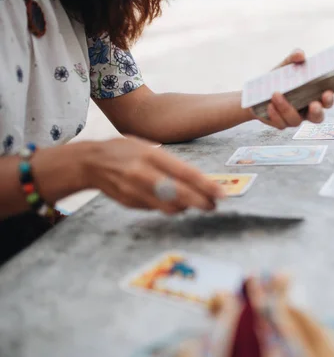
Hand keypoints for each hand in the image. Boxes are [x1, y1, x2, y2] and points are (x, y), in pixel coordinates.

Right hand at [81, 137, 225, 214]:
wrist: (89, 162)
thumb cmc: (124, 150)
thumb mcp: (147, 147)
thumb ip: (170, 162)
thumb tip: (197, 179)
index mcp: (151, 155)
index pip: (185, 173)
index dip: (205, 186)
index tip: (220, 193)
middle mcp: (142, 173)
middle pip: (179, 194)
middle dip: (200, 202)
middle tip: (213, 205)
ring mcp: (134, 190)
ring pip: (169, 207)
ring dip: (186, 207)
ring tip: (196, 204)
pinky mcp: (129, 203)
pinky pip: (155, 209)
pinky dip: (168, 207)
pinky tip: (174, 202)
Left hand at [255, 49, 333, 129]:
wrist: (258, 90)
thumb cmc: (279, 78)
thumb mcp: (286, 66)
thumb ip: (293, 58)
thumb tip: (300, 54)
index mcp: (313, 96)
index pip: (327, 101)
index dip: (329, 100)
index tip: (327, 93)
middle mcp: (307, 110)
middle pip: (318, 118)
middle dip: (317, 112)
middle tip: (313, 105)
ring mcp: (294, 118)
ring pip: (296, 121)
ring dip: (287, 108)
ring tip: (276, 94)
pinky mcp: (281, 123)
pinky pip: (280, 124)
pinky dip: (275, 115)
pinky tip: (270, 105)